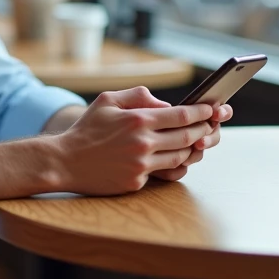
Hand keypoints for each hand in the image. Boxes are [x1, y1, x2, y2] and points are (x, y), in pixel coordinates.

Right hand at [53, 87, 216, 195]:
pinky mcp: (136, 182)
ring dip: (191, 149)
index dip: (202, 112)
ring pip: (180, 157)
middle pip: (187, 137)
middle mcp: (143, 142)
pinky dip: (171, 165)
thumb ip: (138, 96)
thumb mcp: (108, 101)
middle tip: (211, 127)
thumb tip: (165, 104)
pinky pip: (163, 173)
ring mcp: (141, 165)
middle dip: (204, 131)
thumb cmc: (87, 129)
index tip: (212, 109)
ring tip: (195, 142)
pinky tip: (174, 159)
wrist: (65, 161)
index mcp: (138, 119)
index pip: (182, 115)